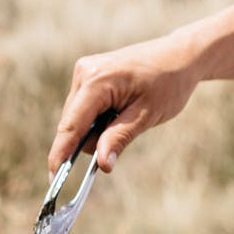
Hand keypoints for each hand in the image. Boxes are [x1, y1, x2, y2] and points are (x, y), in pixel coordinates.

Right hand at [47, 33, 200, 176]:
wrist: (180, 56)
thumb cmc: (168, 83)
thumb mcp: (146, 115)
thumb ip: (119, 139)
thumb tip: (101, 165)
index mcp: (97, 81)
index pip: (71, 125)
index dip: (60, 153)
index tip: (53, 177)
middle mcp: (84, 73)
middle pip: (72, 124)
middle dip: (91, 139)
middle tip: (125, 131)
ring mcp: (85, 72)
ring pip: (77, 117)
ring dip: (97, 128)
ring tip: (127, 116)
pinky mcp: (89, 75)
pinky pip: (84, 108)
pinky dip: (98, 118)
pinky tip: (120, 110)